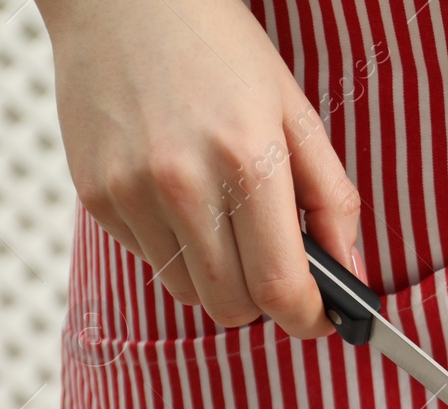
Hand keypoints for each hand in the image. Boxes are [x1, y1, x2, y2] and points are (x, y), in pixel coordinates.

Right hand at [38, 0, 359, 336]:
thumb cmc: (219, 50)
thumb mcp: (297, 115)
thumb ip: (332, 201)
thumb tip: (350, 274)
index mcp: (248, 162)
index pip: (279, 289)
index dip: (307, 318)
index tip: (319, 317)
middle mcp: (183, 183)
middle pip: (231, 306)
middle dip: (263, 302)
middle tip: (275, 268)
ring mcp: (131, 192)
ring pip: (188, 291)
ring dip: (217, 277)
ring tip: (224, 219)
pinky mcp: (96, 195)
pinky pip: (149, 260)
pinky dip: (175, 248)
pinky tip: (181, 196)